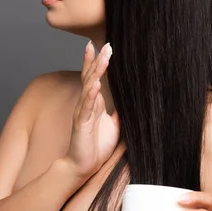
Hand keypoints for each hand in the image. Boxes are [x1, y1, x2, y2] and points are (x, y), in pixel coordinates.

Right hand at [64, 41, 120, 179]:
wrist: (83, 166)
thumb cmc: (96, 146)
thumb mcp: (114, 125)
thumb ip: (118, 111)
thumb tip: (130, 100)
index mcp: (94, 103)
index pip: (93, 77)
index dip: (96, 62)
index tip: (101, 45)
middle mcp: (86, 104)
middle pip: (90, 77)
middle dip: (97, 60)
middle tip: (105, 44)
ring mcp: (82, 113)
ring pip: (88, 87)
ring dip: (95, 72)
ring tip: (101, 58)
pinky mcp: (81, 124)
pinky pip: (86, 107)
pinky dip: (90, 95)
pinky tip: (94, 85)